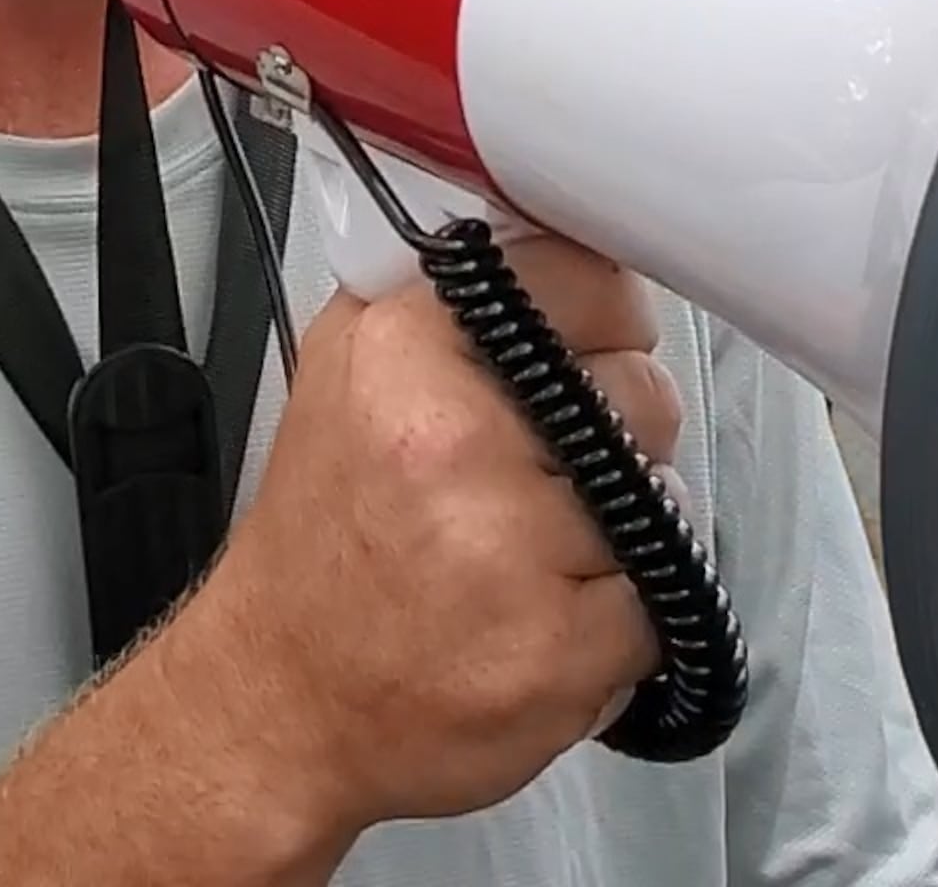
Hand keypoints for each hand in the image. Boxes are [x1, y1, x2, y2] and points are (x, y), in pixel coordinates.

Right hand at [166, 237, 678, 838]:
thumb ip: (442, 298)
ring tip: (527, 559)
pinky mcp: (555, 650)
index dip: (605, 324)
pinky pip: (660, 609)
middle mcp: (456, 439)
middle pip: (643, 398)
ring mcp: (510, 548)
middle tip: (536, 482)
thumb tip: (548, 236)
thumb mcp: (344, 370)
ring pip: (660, 507)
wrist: (276, 701)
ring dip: (617, 539)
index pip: (592, 281)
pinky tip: (539, 622)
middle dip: (615, 439)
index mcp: (407, 351)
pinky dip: (619, 625)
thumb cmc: (324, 543)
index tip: (586, 355)